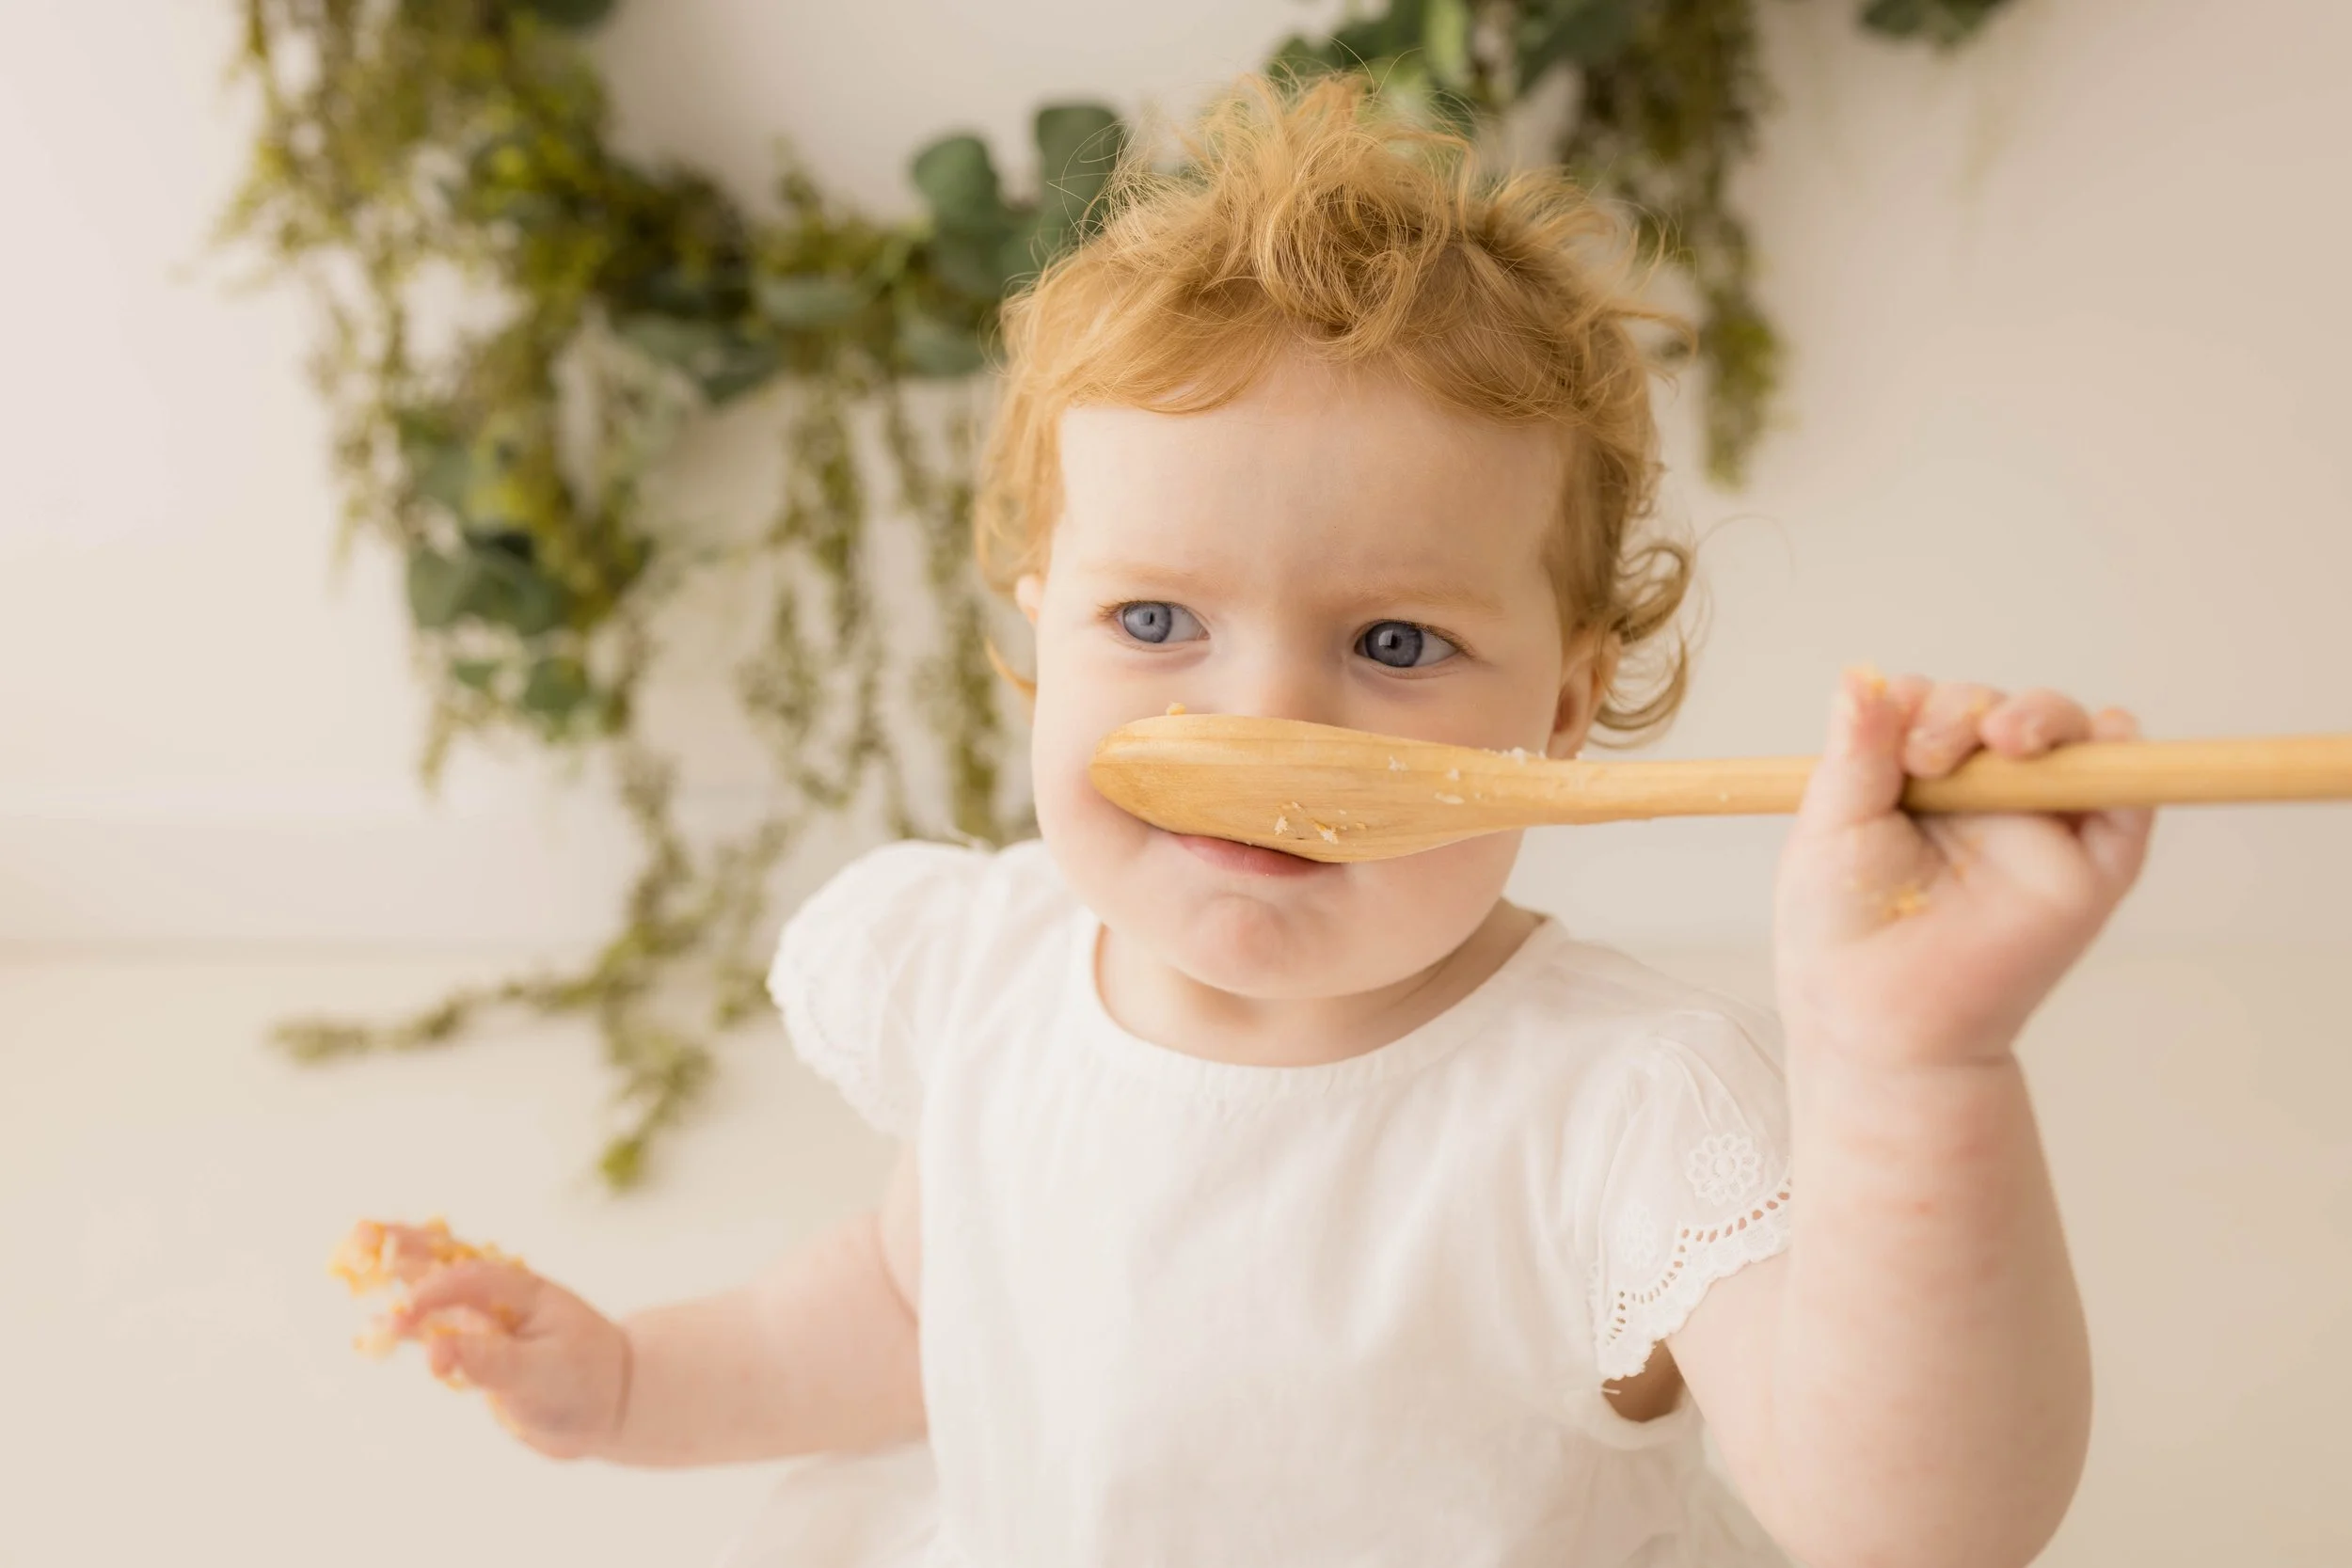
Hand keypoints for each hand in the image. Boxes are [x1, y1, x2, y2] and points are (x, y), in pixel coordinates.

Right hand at [348, 1220, 631, 1459]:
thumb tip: (436, 1355)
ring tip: (347, 1261)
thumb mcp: (542, 1374)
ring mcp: (482, 1321)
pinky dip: (401, 1325)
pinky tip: (367, 1329)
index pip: (472, 1278)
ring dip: (393, 1278)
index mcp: (525, 1290)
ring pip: (430, 1291)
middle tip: (357, 1234)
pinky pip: (429, 1330)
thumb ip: (489, 1362)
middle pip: (444, 1263)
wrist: (604, 1410)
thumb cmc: (584, 1382)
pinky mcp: (470, 1348)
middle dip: (402, 1248)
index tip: (403, 1315)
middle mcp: (499, 1298)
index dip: (435, 1290)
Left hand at [1774, 668, 2154, 1068]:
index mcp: (1916, 781)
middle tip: (1928, 757)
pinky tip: (2101, 738)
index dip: (1919, 703)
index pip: (1934, 705)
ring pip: (2066, 735)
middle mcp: (1981, 797)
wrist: (1876, 1017)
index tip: (1891, 739)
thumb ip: (1856, 752)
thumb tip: (1859, 677)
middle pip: (1999, 709)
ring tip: (2002, 739)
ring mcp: (2037, 827)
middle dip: (1966, 708)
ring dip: (2041, 713)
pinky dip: (2124, 756)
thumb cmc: (1839, 931)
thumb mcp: (1830, 826)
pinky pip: (2128, 798)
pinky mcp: (2088, 868)